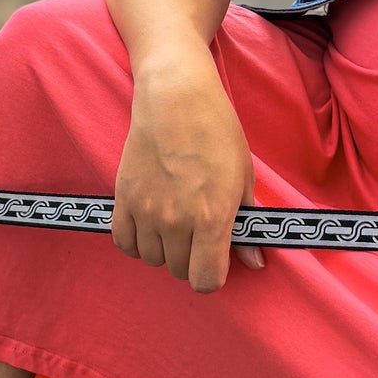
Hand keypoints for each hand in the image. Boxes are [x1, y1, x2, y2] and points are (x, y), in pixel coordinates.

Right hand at [111, 56, 263, 293]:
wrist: (176, 97)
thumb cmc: (215, 131)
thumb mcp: (243, 177)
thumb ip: (246, 224)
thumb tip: (254, 261)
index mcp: (211, 217)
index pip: (206, 280)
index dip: (213, 275)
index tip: (216, 259)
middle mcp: (175, 220)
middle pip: (179, 270)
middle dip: (191, 258)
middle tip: (198, 232)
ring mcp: (145, 211)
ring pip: (152, 258)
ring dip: (164, 249)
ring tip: (174, 222)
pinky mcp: (123, 198)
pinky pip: (124, 242)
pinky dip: (137, 241)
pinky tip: (149, 224)